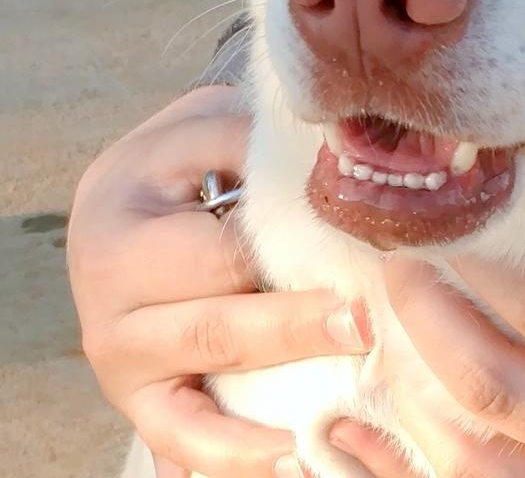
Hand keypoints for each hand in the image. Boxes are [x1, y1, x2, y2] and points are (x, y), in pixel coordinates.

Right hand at [68, 86, 370, 477]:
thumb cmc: (173, 164)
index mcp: (120, 227)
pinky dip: (232, 457)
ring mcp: (123, 364)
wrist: (119, 206)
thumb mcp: (197, 130)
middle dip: (295, 327)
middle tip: (364, 323)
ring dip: (274, 393)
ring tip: (339, 393)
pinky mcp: (140, 400)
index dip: (290, 252)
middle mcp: (108, 307)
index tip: (358, 254)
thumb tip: (327, 162)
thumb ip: (248, 142)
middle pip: (215, 325)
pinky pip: (183, 440)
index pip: (219, 250)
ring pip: (203, 389)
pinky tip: (290, 455)